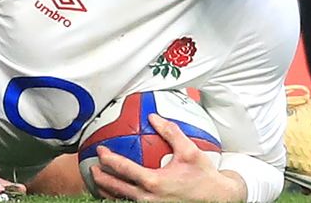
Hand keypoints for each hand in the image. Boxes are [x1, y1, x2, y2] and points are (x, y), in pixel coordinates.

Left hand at [90, 114, 244, 201]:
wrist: (219, 200)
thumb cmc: (204, 176)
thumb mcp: (189, 151)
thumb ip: (170, 132)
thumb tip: (154, 116)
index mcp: (154, 182)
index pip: (123, 169)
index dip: (108, 159)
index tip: (100, 150)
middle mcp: (148, 198)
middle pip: (115, 188)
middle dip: (100, 177)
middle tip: (91, 166)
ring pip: (121, 200)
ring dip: (107, 190)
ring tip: (98, 180)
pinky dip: (120, 198)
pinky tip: (116, 192)